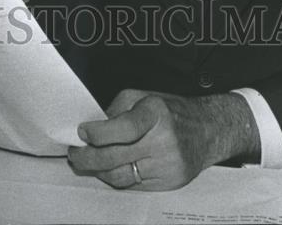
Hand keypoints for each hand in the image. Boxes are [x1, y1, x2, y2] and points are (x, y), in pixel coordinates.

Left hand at [68, 89, 258, 190]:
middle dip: (88, 157)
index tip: (82, 132)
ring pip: (122, 176)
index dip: (98, 132)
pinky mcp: (169, 183)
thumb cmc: (171, 111)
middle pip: (117, 157)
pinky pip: (133, 186)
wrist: (207, 130)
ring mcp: (167, 165)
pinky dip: (116, 179)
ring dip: (98, 171)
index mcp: (156, 113)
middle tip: (75, 154)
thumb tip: (93, 126)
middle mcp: (163, 140)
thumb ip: (117, 108)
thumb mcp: (144, 96)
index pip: (123, 127)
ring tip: (86, 163)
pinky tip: (107, 170)